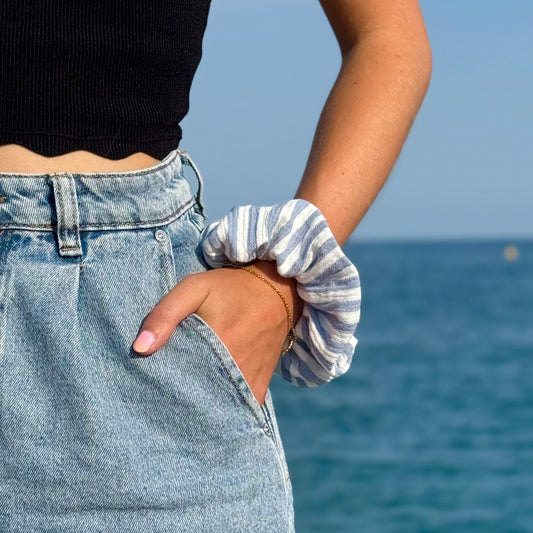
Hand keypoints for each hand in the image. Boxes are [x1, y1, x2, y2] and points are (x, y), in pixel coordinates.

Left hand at [132, 260, 302, 404]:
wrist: (276, 292)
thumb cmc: (230, 289)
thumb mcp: (195, 288)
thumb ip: (166, 314)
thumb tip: (139, 349)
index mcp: (217, 347)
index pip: (177, 382)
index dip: (159, 386)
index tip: (146, 385)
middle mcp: (235, 372)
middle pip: (195, 400)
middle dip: (175, 400)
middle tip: (158, 396)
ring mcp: (249, 385)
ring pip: (215, 409)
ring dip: (198, 408)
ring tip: (179, 401)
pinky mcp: (259, 390)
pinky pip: (236, 410)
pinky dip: (221, 411)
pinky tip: (205, 406)